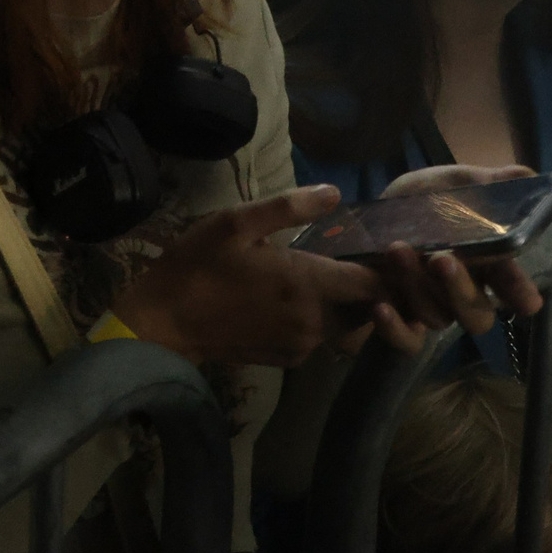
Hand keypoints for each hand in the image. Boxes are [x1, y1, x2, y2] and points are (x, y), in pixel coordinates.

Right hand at [111, 186, 385, 367]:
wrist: (164, 322)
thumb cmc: (198, 265)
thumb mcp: (235, 222)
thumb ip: (288, 207)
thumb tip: (334, 193)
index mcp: (308, 284)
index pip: (375, 283)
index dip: (387, 268)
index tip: (385, 250)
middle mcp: (315, 321)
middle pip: (367, 307)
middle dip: (370, 286)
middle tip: (358, 257)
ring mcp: (302, 346)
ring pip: (345, 324)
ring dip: (345, 303)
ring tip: (328, 276)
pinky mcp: (287, 359)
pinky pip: (319, 338)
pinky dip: (320, 320)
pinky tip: (295, 300)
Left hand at [347, 166, 546, 352]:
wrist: (371, 214)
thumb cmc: (423, 201)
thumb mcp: (452, 184)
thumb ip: (487, 184)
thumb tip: (527, 175)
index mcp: (486, 265)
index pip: (513, 288)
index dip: (520, 294)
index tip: (526, 300)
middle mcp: (463, 293)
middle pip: (477, 314)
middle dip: (461, 289)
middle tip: (441, 260)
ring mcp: (432, 308)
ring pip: (438, 318)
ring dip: (417, 288)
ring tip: (396, 251)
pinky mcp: (400, 320)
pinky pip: (405, 340)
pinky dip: (395, 328)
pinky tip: (380, 306)